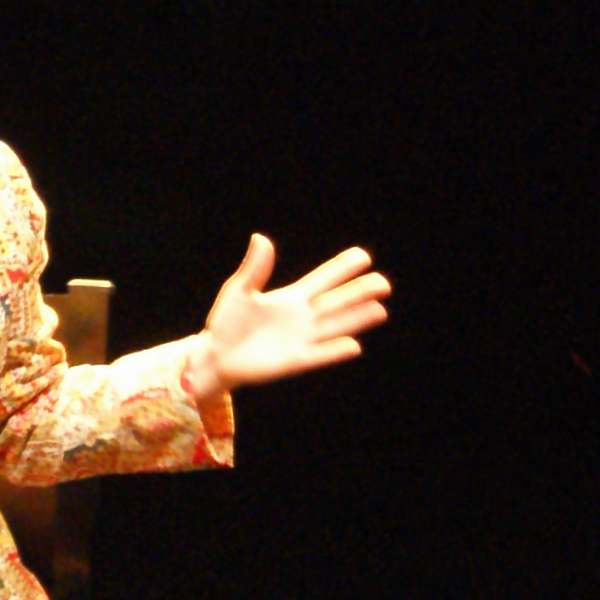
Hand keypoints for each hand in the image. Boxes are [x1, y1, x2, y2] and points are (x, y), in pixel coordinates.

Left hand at [186, 235, 389, 395]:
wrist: (216, 355)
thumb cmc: (226, 322)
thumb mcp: (238, 290)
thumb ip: (254, 268)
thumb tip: (261, 238)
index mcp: (291, 298)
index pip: (323, 280)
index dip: (342, 268)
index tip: (363, 256)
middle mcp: (302, 317)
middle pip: (337, 302)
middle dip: (359, 292)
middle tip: (383, 283)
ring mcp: (301, 339)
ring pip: (336, 326)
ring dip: (357, 319)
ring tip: (381, 311)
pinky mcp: (295, 361)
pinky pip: (320, 355)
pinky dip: (335, 351)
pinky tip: (354, 346)